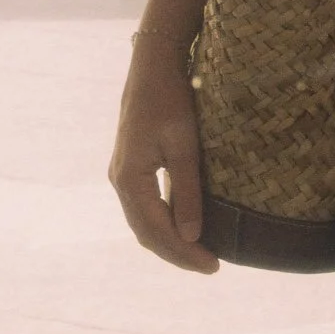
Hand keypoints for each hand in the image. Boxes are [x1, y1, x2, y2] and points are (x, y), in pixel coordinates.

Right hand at [109, 48, 218, 272]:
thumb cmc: (171, 100)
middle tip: (211, 267)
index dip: (185, 253)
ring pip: (144, 223)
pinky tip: (186, 228)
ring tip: (201, 254)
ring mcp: (122, 176)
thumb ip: (188, 192)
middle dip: (178, 254)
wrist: (152, 67)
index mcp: (130, 179)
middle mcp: (120, 182)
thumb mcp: (184, 146)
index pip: (157, 231)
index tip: (214, 266)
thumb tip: (192, 235)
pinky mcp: (130, 169)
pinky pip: (144, 208)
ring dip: (170, 242)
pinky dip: (164, 225)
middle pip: (146, 233)